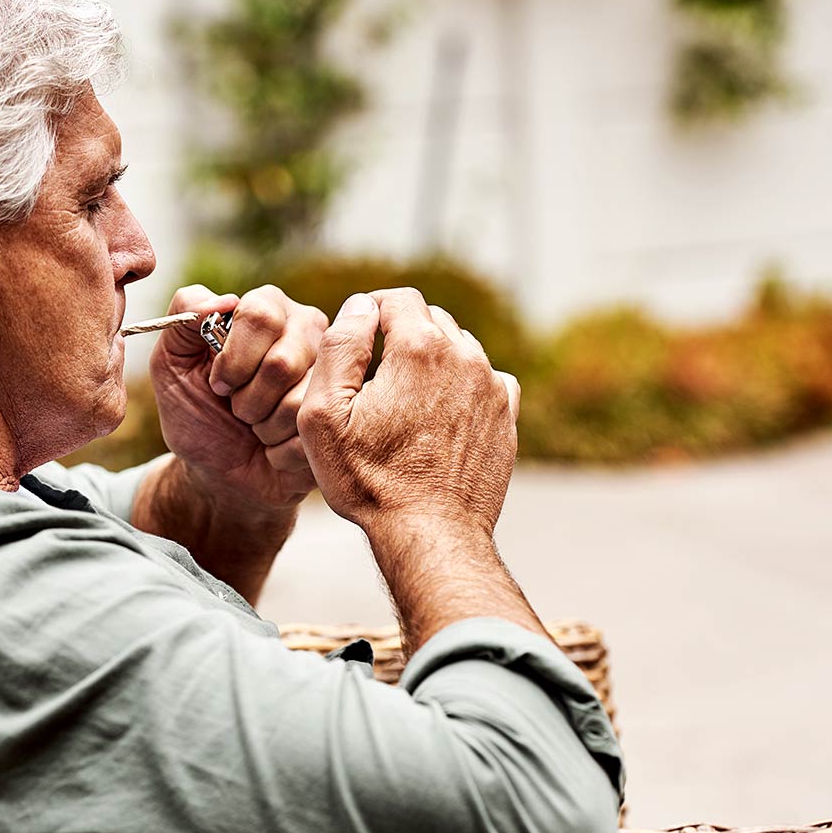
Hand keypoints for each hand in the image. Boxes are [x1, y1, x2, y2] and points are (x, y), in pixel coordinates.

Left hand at [149, 284, 327, 508]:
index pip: (260, 315)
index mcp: (269, 309)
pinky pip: (312, 432)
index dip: (232, 359)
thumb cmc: (196, 412)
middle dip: (246, 398)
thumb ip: (183, 317)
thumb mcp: (171, 363)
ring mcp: (333, 373)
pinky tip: (277, 445)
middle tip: (237, 407)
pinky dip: (281, 448)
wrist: (218, 472)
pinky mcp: (342, 413)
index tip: (217, 382)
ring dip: (263, 426)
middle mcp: (308, 332)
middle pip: (283, 361)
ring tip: (257, 425)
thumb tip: (221, 300)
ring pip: (299, 401)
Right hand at [296, 288, 520, 534]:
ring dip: (432, 358)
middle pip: (430, 319)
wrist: (430, 533)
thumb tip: (360, 305)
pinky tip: (440, 412)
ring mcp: (492, 386)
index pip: (397, 299)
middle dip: (401, 333)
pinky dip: (463, 384)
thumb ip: (339, 347)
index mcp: (420, 347)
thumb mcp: (324, 414)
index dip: (371, 310)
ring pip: (460, 347)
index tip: (356, 335)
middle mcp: (465, 357)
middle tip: (375, 370)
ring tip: (405, 394)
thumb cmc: (368, 479)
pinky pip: (486, 378)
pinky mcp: (507, 415)